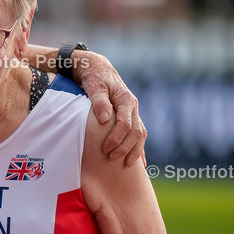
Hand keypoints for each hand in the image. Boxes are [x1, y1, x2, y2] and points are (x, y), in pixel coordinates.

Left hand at [75, 51, 146, 165]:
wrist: (97, 68)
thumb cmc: (93, 77)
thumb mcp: (93, 86)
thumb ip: (99, 101)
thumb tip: (105, 120)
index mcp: (126, 99)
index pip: (125, 123)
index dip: (117, 138)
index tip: (106, 149)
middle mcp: (132, 107)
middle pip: (136, 131)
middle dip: (125, 147)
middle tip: (111, 158)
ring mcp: (133, 112)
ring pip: (140, 134)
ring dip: (135, 150)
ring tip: (127, 165)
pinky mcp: (130, 116)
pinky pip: (139, 134)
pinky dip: (139, 147)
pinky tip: (139, 161)